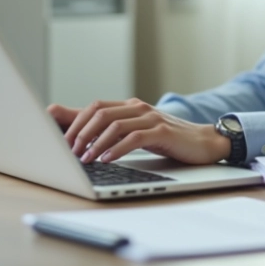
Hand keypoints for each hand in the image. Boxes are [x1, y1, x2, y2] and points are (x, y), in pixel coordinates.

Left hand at [46, 98, 230, 165]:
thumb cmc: (166, 138)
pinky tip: (107, 160)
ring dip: (96, 144)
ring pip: (114, 125)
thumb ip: (108, 128)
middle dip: (80, 133)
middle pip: (100, 113)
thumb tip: (78, 129)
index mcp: (129, 106)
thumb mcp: (135, 131)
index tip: (60, 141)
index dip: (74, 122)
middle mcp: (138, 108)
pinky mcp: (162, 131)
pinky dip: (117, 149)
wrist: (204, 142)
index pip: (94, 106)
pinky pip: (134, 138)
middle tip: (69, 153)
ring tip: (85, 160)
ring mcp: (151, 118)